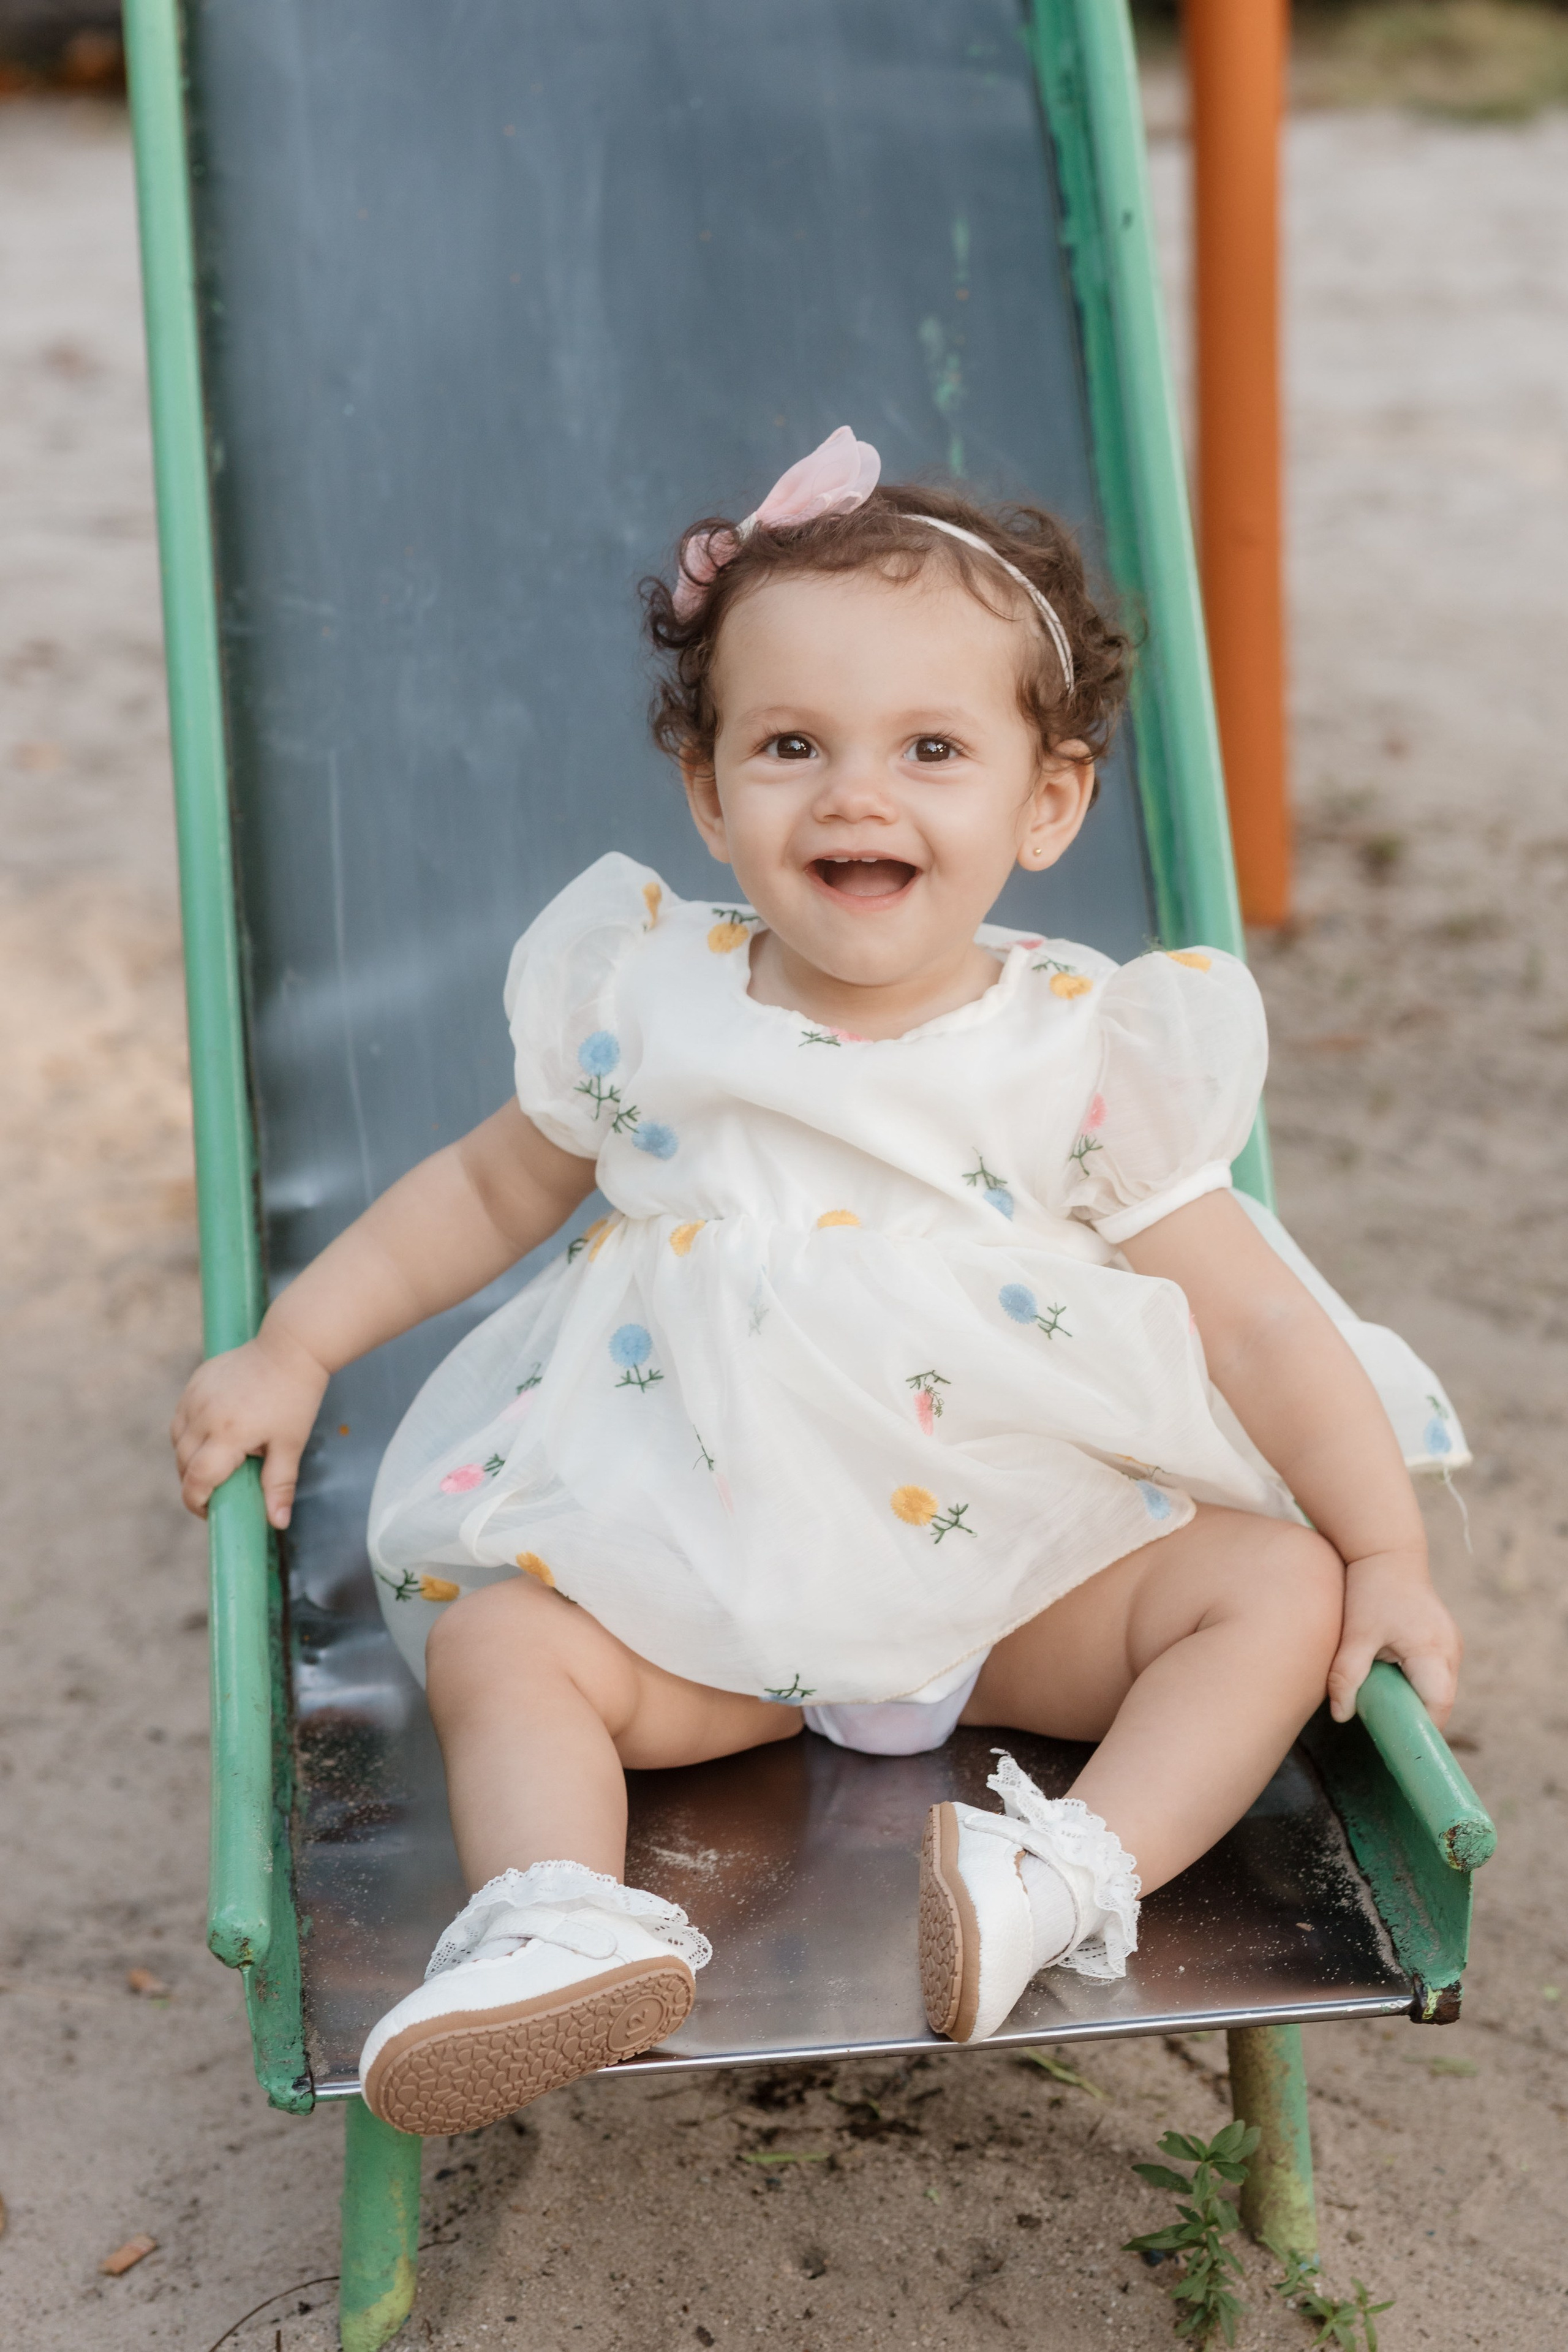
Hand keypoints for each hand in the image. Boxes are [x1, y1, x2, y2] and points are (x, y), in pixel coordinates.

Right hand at [170, 1324, 330, 1528]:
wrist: (291, 1347)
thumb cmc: (295, 1397)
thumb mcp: (291, 1445)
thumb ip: (279, 1485)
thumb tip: (277, 1522)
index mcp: (228, 1434)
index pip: (196, 1480)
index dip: (197, 1502)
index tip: (209, 1512)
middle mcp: (204, 1416)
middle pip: (183, 1463)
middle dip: (195, 1482)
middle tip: (217, 1490)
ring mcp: (196, 1396)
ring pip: (177, 1439)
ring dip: (189, 1457)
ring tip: (215, 1463)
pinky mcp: (195, 1382)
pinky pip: (182, 1416)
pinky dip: (189, 1432)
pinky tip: (212, 1435)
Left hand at [1327, 1546, 1461, 1728]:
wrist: (1386, 1552)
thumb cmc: (1369, 1590)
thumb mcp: (1354, 1634)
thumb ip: (1345, 1676)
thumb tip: (1340, 1715)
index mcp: (1433, 1650)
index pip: (1438, 1706)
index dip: (1421, 1729)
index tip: (1397, 1743)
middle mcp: (1451, 1650)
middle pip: (1441, 1702)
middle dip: (1415, 1717)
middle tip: (1383, 1727)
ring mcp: (1452, 1645)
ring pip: (1439, 1689)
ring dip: (1416, 1700)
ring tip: (1383, 1703)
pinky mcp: (1445, 1640)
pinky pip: (1435, 1675)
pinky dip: (1416, 1684)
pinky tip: (1390, 1681)